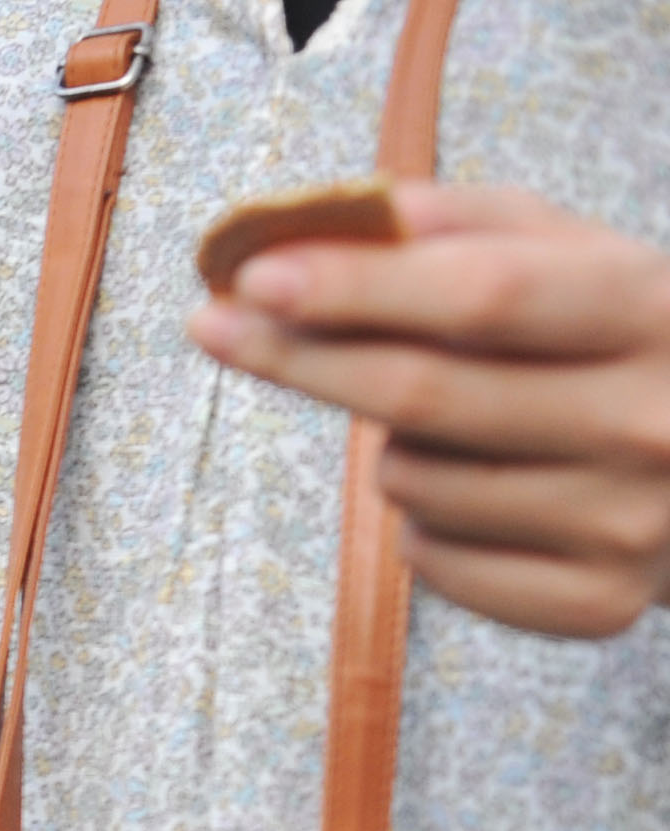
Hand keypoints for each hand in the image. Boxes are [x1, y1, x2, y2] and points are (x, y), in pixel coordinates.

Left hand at [189, 183, 669, 640]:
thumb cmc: (631, 346)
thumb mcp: (585, 261)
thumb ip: (470, 228)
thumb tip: (341, 216)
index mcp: (656, 310)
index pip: (485, 295)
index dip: (359, 287)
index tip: (253, 273)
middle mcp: (652, 420)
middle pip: (423, 394)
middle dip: (301, 355)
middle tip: (214, 324)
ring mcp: (626, 524)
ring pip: (412, 481)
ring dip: (391, 445)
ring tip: (456, 423)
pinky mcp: (592, 605)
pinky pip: (430, 558)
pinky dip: (423, 523)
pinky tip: (483, 491)